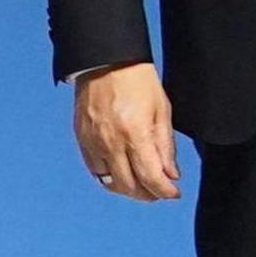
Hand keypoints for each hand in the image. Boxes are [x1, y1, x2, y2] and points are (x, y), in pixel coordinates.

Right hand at [73, 62, 181, 201]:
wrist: (106, 61)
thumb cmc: (136, 80)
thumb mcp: (161, 111)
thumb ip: (165, 146)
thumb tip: (170, 174)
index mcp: (135, 133)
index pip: (151, 178)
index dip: (165, 191)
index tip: (173, 193)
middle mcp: (111, 142)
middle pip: (130, 186)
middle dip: (148, 195)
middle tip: (159, 190)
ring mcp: (93, 142)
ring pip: (110, 183)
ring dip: (128, 189)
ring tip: (141, 184)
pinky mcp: (82, 139)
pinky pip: (95, 170)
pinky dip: (110, 177)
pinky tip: (121, 172)